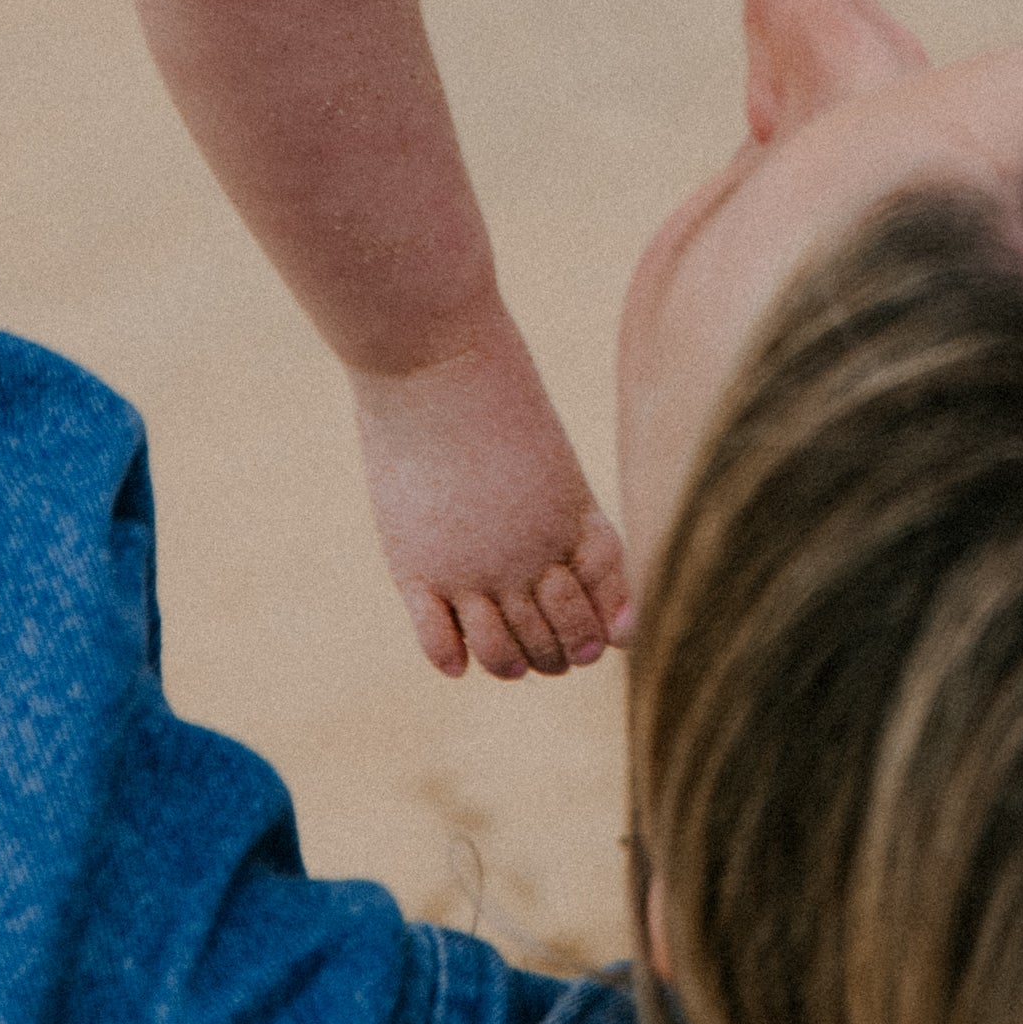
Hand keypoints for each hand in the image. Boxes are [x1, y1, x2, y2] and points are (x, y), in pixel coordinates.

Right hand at [347, 312, 633, 679]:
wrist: (432, 360)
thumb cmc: (498, 399)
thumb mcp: (553, 464)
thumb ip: (574, 527)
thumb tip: (600, 598)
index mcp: (573, 526)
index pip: (606, 611)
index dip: (604, 633)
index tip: (599, 640)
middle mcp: (528, 558)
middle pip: (555, 644)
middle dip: (558, 655)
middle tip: (550, 654)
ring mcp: (470, 568)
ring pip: (502, 658)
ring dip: (510, 664)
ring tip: (505, 656)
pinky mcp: (416, 567)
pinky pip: (439, 644)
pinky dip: (451, 658)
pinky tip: (456, 655)